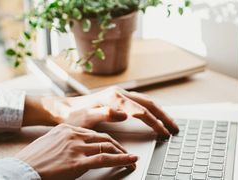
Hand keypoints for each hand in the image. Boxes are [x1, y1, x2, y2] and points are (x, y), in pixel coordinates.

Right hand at [15, 124, 137, 179]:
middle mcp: (73, 135)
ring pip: (106, 146)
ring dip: (122, 153)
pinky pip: (104, 158)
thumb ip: (65, 141)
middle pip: (103, 138)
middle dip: (117, 145)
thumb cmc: (32, 160)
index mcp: (67, 129)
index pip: (93, 133)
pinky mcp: (77, 162)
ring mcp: (76, 147)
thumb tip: (75, 148)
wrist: (20, 171)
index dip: (106, 140)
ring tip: (130, 158)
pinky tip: (129, 160)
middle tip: (126, 152)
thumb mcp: (49, 143)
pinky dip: (120, 159)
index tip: (113, 144)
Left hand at [23, 86, 178, 136]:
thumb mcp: (86, 117)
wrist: (63, 108)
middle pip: (148, 104)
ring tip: (169, 123)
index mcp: (114, 98)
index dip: (154, 122)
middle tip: (174, 128)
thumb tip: (125, 114)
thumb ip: (105, 114)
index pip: (141, 110)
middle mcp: (119, 94)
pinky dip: (151, 110)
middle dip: (163, 116)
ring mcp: (120, 95)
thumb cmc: (73, 115)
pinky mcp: (118, 99)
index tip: (163, 132)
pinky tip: (154, 116)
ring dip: (159, 112)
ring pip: (146, 102)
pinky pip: (140, 103)